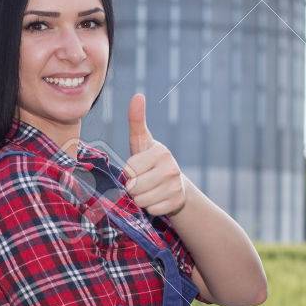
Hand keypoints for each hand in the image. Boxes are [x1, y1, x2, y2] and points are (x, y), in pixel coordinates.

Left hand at [122, 93, 186, 216]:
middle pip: (134, 187)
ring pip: (142, 201)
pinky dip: (151, 208)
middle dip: (132, 188)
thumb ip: (136, 121)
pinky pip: (152, 210)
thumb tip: (138, 95)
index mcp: (160, 152)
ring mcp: (176, 185)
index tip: (136, 169)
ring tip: (148, 190)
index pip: (129, 170)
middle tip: (140, 182)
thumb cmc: (150, 161)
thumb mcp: (141, 142)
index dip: (128, 173)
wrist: (174, 184)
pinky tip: (157, 199)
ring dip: (140, 199)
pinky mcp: (178, 201)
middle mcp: (171, 167)